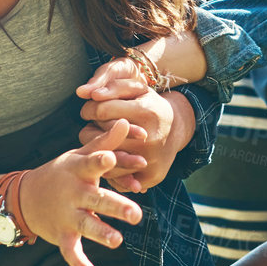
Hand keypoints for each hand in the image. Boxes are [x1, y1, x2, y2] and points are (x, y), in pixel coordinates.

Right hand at [18, 118, 145, 265]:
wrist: (25, 197)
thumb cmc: (63, 172)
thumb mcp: (80, 155)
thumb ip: (105, 142)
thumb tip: (126, 121)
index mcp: (79, 170)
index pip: (92, 164)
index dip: (101, 161)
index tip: (111, 158)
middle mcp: (74, 193)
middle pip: (97, 199)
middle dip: (116, 206)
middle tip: (137, 214)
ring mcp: (67, 215)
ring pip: (86, 226)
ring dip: (101, 234)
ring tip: (117, 242)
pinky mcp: (62, 235)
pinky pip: (70, 251)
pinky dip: (79, 264)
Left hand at [79, 81, 195, 191]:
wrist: (177, 129)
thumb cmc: (151, 105)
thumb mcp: (138, 89)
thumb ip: (114, 86)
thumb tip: (89, 93)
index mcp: (146, 112)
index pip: (102, 110)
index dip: (90, 109)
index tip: (90, 110)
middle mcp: (149, 139)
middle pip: (101, 138)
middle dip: (93, 130)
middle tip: (97, 126)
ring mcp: (150, 161)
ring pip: (106, 161)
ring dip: (99, 151)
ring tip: (104, 141)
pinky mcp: (150, 178)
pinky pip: (118, 179)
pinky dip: (111, 169)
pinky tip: (112, 158)